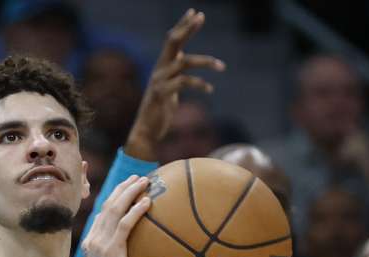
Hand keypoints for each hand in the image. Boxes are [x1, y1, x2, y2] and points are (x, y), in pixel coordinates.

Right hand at [80, 175, 150, 256]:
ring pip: (115, 210)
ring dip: (131, 192)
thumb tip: (137, 253)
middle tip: (139, 178)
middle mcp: (93, 239)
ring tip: (145, 182)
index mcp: (91, 242)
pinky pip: (125, 225)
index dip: (116, 196)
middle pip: (108, 205)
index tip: (129, 186)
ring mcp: (100, 244)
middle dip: (124, 188)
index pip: (103, 213)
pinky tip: (147, 202)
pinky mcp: (111, 251)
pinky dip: (136, 211)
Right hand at [125, 8, 224, 159]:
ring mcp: (159, 80)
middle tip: (200, 16)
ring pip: (184, 62)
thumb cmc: (160, 111)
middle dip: (187, 28)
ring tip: (222, 66)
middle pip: (173, 42)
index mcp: (162, 67)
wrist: (147, 131)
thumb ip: (177, 75)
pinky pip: (184, 82)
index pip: (173, 40)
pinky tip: (210, 89)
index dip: (183, 26)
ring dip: (206, 62)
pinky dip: (200, 84)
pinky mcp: (162, 93)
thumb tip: (185, 64)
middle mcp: (159, 69)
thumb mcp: (170, 89)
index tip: (195, 13)